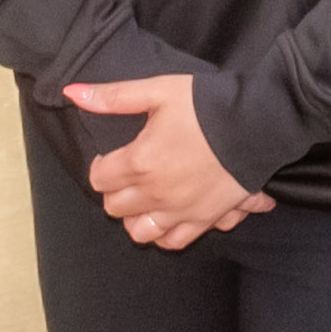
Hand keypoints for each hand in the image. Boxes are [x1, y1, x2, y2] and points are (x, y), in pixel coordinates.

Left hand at [65, 72, 272, 246]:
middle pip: (115, 207)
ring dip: (136, 217)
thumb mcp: (158, 90)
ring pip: (140, 232)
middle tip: (128, 173)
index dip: (101, 166)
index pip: (99, 178)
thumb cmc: (207, 104)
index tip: (113, 156)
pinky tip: (168, 217)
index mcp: (140, 162)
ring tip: (145, 198)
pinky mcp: (205, 219)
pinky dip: (166, 234)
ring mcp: (181, 211)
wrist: (258, 123)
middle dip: (115, 191)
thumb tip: (72, 93)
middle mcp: (156, 193)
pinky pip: (174, 241)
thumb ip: (113, 96)